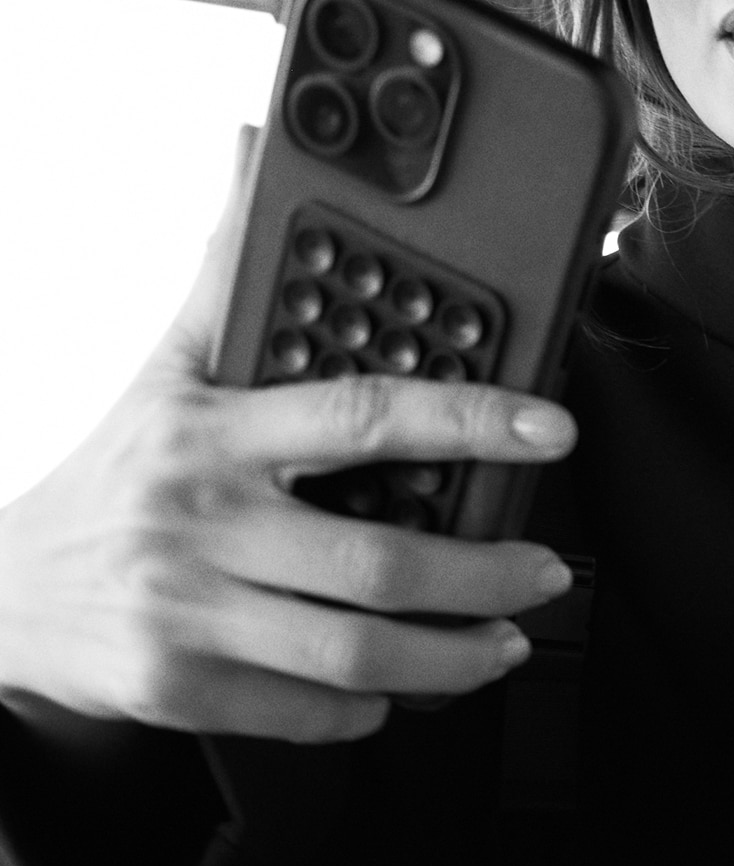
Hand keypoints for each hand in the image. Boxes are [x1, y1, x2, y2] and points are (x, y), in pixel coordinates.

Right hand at [0, 134, 576, 743]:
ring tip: (502, 641)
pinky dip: (372, 708)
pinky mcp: (182, 690)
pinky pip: (310, 713)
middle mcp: (203, 524)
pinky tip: (402, 687)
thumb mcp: (164, 372)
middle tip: (542, 568)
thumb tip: (250, 151)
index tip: (548, 428)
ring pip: (357, 654)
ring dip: (453, 657)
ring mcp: (191, 613)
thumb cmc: (113, 481)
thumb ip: (224, 273)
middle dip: (485, 574)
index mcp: (212, 434)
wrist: (2, 592)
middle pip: (378, 561)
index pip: (360, 415)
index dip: (469, 421)